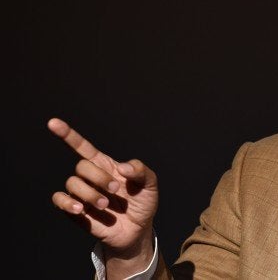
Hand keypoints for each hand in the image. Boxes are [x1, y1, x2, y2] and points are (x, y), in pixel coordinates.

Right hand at [49, 118, 157, 255]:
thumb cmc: (142, 203)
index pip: (82, 147)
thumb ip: (141, 170)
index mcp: (106, 166)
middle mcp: (91, 177)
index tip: (52, 123)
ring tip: (105, 205)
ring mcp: (82, 193)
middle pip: (82, 166)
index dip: (67, 134)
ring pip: (72, 183)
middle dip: (99, 177)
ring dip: (89, 193)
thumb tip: (122, 169)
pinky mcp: (75, 211)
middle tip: (116, 190)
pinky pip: (59, 200)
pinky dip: (67, 202)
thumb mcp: (150, 184)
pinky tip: (80, 209)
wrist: (138, 230)